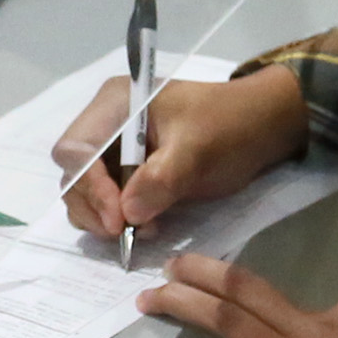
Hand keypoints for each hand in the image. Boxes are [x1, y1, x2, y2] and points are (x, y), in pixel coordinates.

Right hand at [54, 67, 308, 240]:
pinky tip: (146, 226)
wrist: (263, 126)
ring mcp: (115, 150)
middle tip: (124, 233)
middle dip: (93, 206)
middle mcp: (106, 124)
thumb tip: (127, 213)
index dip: (89, 186)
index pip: (76, 148)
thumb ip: (161, 178)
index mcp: (115, 104)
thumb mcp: (199, 149)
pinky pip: (108, 200)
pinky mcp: (129, 172)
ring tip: (140, 231)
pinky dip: (118, 219)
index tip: (117, 219)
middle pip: (74, 173)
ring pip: (85, 192)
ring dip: (103, 217)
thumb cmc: (231, 126)